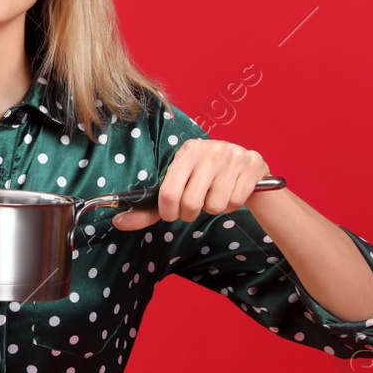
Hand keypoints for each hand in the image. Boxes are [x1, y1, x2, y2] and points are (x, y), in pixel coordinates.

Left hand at [111, 137, 270, 231]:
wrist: (248, 168)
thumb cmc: (205, 178)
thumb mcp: (179, 184)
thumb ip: (150, 208)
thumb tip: (119, 222)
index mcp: (187, 151)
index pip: (168, 192)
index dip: (168, 212)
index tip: (172, 214)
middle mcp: (209, 150)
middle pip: (191, 203)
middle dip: (191, 213)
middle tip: (195, 208)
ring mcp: (233, 156)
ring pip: (215, 205)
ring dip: (214, 208)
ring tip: (216, 195)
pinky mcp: (252, 165)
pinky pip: (235, 203)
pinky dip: (232, 205)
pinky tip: (231, 192)